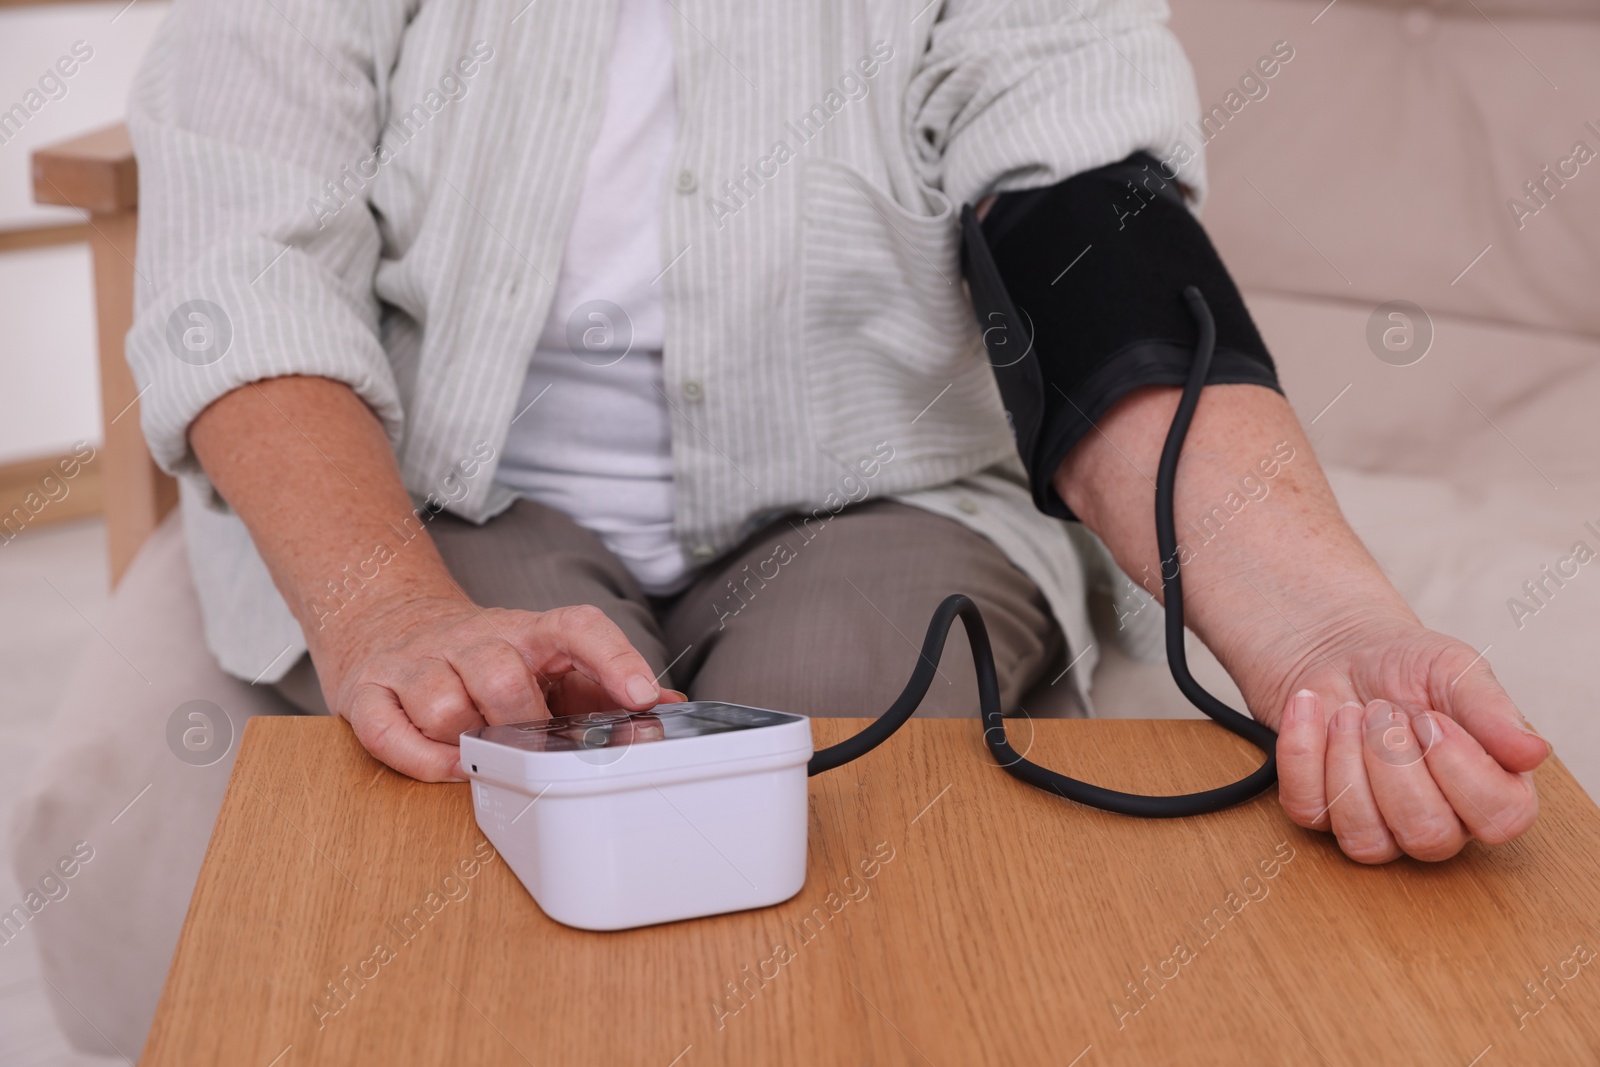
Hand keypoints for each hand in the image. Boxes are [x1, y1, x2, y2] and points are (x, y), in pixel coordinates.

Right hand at [311, 593, 672, 781]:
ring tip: (479, 750)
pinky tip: (443, 765)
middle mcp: (472, 638)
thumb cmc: (484, 657)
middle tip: (529, 742)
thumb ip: (604, 685)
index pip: (576, 626)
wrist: (388, 618)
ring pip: (443, 704)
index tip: (644, 696)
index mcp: (526, 631)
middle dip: (521, 723)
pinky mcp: (367, 688)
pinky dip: (418, 761)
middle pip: (501, 675)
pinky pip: (387, 731)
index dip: (614, 657)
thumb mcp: (548, 662)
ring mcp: (416, 661)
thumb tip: (671, 707)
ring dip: (465, 741)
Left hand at [1269, 622, 1548, 861]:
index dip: (1460, 768)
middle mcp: (1440, 821)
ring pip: (1364, 837)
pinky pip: (1308, 810)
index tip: (1431, 718)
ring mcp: (1378, 826)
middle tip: (1384, 711)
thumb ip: (1493, 710)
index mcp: (1491, 790)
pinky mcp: (1322, 814)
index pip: (1499, 818)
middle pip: (1426, 833)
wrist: (1343, 652)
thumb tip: (1534, 753)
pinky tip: (1312, 712)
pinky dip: (1302, 752)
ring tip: (1351, 712)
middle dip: (1394, 761)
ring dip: (1348, 760)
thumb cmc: (1410, 667)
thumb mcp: (1456, 669)